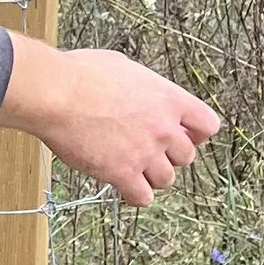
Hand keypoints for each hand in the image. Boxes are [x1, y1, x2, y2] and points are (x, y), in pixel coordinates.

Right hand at [0, 38, 221, 207]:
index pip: (208, 125)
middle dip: (168, 156)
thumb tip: (139, 92)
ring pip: (166, 180)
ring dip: (151, 176)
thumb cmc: (81, 74)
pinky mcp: (122, 173)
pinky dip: (135, 195)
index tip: (182, 136)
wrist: (56, 93)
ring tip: (133, 169)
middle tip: (148, 152)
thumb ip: (143, 87)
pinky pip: (142, 197)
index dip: (195, 134)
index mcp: (169, 99)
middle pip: (186, 157)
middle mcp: (164, 128)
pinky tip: (123, 187)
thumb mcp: (124, 67)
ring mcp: (145, 152)